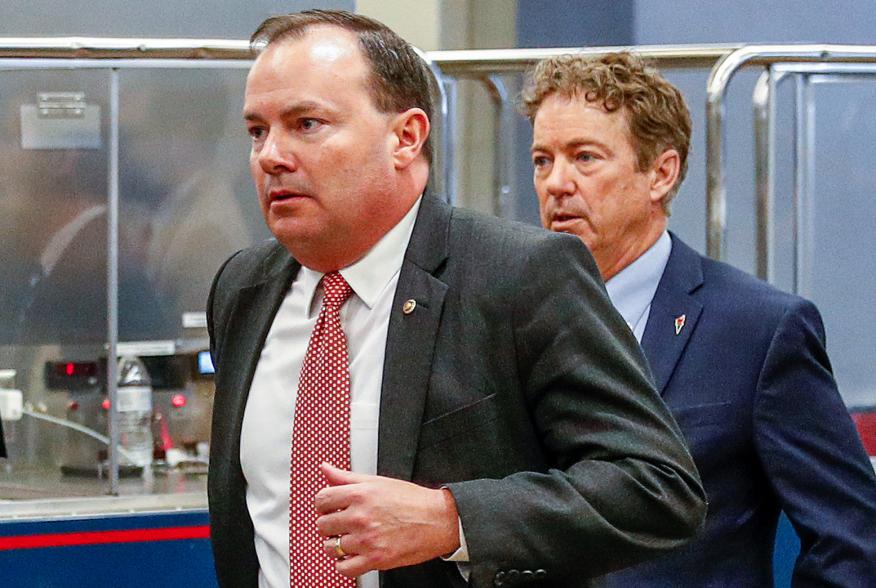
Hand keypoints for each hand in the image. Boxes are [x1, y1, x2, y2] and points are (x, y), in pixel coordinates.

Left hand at [314, 463, 459, 576]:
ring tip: (351, 538)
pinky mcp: (375, 559)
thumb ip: (347, 477)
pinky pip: (343, 568)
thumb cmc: (412, 500)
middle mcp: (361, 517)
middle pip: (323, 524)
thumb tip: (326, 469)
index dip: (325, 504)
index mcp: (360, 494)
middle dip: (331, 524)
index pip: (321, 500)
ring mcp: (367, 539)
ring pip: (330, 547)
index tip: (332, 507)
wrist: (438, 520)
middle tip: (344, 523)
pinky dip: (344, 563)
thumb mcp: (378, 481)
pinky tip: (354, 554)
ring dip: (337, 544)